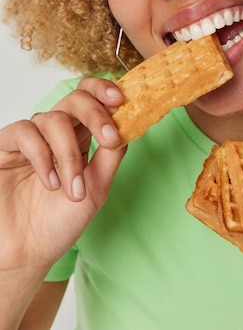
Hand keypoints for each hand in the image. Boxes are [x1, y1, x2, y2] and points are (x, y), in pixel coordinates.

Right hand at [0, 77, 126, 275]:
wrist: (27, 254)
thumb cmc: (59, 223)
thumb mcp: (97, 187)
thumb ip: (111, 155)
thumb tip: (129, 124)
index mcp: (80, 136)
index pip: (91, 98)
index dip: (105, 91)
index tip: (121, 101)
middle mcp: (55, 133)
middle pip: (75, 98)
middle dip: (96, 113)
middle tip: (109, 137)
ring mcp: (30, 139)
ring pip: (53, 119)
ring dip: (69, 154)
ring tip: (72, 188)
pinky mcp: (5, 148)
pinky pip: (25, 132)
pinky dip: (42, 157)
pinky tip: (50, 183)